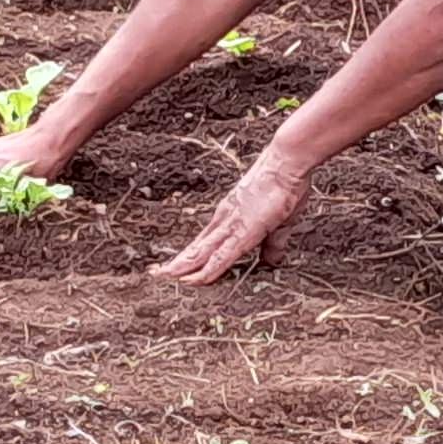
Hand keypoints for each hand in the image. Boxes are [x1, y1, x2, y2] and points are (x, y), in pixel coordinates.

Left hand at [155, 155, 312, 285]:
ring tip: (163, 279)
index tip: (176, 267)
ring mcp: (230, 226)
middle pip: (195, 248)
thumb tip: (271, 259)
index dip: (190, 256)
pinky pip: (220, 256)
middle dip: (176, 263)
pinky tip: (193, 280)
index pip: (205, 243)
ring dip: (182, 268)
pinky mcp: (242, 232)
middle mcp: (224, 221)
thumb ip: (273, 243)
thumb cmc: (285, 185)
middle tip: (155, 274)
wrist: (287, 163)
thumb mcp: (280, 222)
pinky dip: (206, 270)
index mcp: (231, 217)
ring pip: (200, 252)